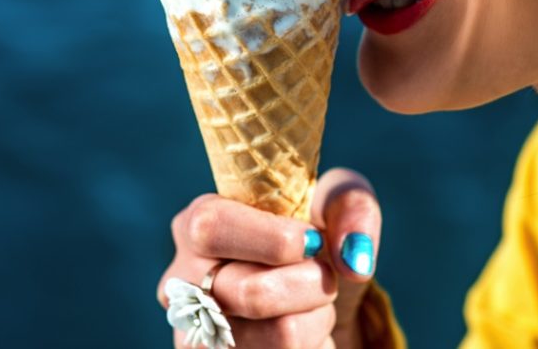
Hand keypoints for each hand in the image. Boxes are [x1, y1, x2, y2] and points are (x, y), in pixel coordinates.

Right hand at [157, 168, 381, 348]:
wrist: (314, 297)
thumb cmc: (315, 237)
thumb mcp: (335, 202)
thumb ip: (350, 206)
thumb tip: (354, 258)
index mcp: (198, 224)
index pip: (212, 225)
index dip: (272, 237)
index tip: (313, 241)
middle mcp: (183, 282)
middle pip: (252, 292)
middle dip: (311, 283)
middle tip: (321, 273)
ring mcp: (197, 335)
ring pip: (279, 336)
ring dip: (316, 317)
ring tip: (309, 302)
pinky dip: (312, 344)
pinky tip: (302, 329)